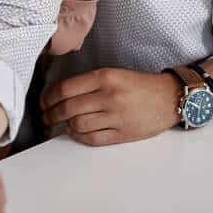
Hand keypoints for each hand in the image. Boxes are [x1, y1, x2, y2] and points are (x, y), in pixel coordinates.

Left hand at [40, 68, 179, 145]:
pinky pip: (93, 138)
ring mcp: (116, 116)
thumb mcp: (113, 74)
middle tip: (46, 116)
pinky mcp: (123, 133)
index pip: (66, 88)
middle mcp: (109, 96)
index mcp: (105, 77)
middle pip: (68, 108)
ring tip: (63, 124)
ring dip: (65, 125)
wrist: (169, 97)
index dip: (49, 97)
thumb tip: (60, 95)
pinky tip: (76, 132)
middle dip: (51, 114)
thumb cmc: (139, 85)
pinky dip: (80, 137)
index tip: (44, 101)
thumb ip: (88, 83)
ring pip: (78, 124)